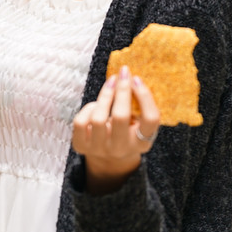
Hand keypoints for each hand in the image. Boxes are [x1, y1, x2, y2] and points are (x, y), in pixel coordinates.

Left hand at [72, 65, 161, 194]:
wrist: (108, 159)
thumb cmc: (127, 133)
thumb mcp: (139, 126)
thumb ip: (139, 107)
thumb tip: (130, 76)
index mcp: (142, 143)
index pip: (150, 120)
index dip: (145, 97)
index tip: (137, 78)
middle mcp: (121, 149)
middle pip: (121, 116)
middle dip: (122, 90)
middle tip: (123, 72)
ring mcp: (99, 149)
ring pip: (98, 118)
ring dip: (105, 95)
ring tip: (110, 84)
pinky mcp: (81, 146)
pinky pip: (81, 121)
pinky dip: (88, 108)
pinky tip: (96, 104)